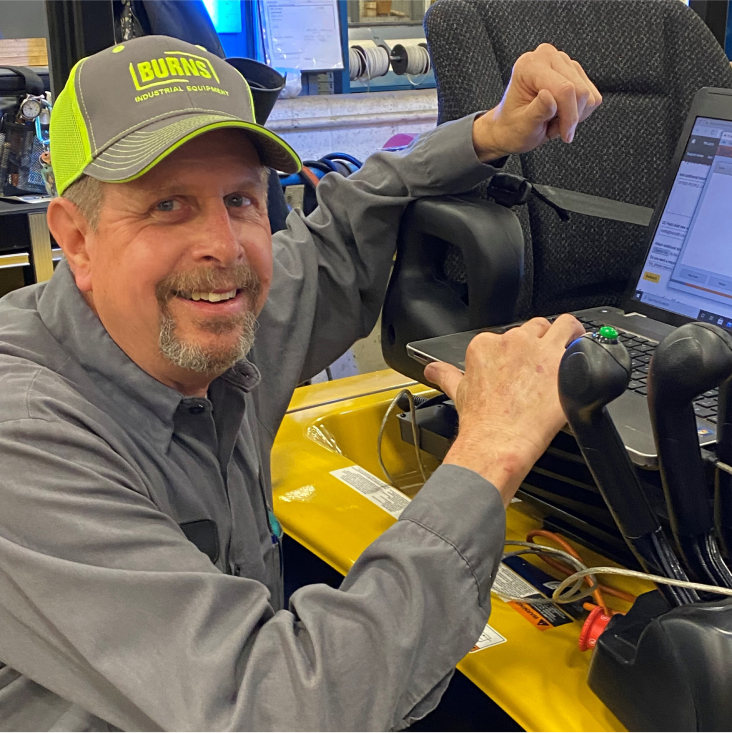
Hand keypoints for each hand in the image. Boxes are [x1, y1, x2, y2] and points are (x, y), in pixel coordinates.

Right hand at [424, 315, 584, 505]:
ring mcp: (540, 350)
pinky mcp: (564, 364)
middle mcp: (513, 341)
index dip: (518, 348)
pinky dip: (585, 353)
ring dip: (569, 335)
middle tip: (545, 361)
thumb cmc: (480, 421)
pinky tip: (583, 366)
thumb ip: (446, 375)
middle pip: (537, 326)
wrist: (497, 442)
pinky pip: (583, 346)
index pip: (509, 333)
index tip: (521, 363)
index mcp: (486, 344)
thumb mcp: (458, 392)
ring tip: (571, 350)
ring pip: (563, 325)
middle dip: (543, 340)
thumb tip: (432, 370)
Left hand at [472, 43, 601, 161]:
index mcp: (529, 66)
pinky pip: (592, 96)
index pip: (565, 89)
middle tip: (551, 127)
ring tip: (552, 120)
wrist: (510, 128)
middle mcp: (546, 56)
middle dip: (570, 117)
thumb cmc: (513, 127)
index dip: (569, 116)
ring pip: (588, 94)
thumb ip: (536, 112)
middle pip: (580, 91)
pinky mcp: (574, 71)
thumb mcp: (522, 126)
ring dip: (573, 115)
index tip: (565, 135)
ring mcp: (563, 61)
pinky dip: (579, 111)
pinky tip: (561, 114)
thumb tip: (549, 97)